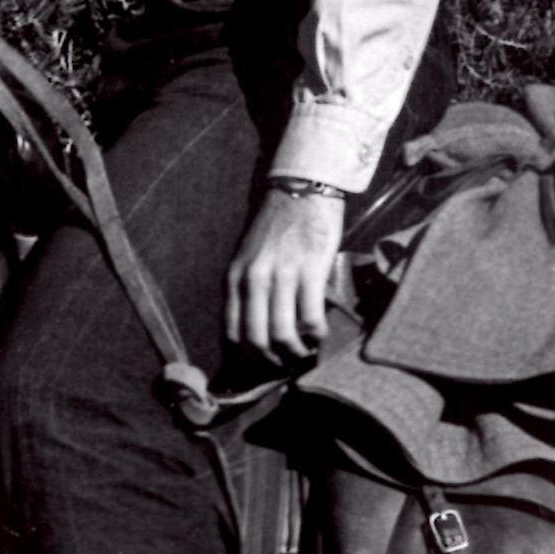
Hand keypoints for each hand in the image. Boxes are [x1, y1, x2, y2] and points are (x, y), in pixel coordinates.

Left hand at [223, 187, 344, 361]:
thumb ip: (247, 287)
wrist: (300, 191)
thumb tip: (255, 327)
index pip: (233, 330)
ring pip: (283, 333)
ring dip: (297, 352)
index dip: (249, 354)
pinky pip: (310, 317)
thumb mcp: (248, 257)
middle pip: (257, 338)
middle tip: (287, 362)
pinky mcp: (310, 271)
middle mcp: (254, 278)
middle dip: (273, 359)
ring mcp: (281, 275)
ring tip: (306, 351)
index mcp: (235, 276)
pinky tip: (321, 333)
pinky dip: (317, 334)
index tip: (264, 360)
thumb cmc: (275, 227)